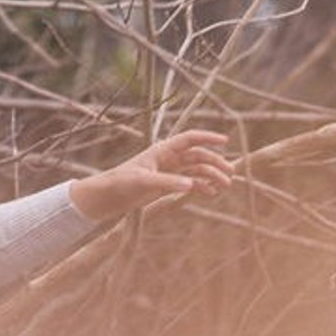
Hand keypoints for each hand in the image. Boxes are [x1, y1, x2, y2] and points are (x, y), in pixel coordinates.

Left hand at [67, 129, 234, 222]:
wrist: (104, 198)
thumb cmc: (120, 184)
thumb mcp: (143, 182)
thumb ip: (167, 183)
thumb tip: (191, 185)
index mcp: (161, 150)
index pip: (189, 139)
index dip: (207, 137)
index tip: (225, 140)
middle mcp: (167, 159)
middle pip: (198, 156)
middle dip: (215, 163)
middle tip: (230, 174)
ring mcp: (167, 173)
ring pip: (195, 171)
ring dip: (211, 176)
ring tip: (224, 187)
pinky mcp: (165, 186)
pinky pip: (188, 183)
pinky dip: (201, 187)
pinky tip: (210, 193)